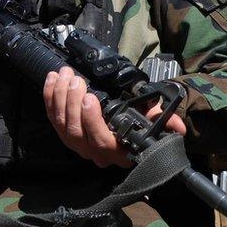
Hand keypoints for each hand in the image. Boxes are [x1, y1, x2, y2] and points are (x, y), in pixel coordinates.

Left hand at [42, 67, 184, 167]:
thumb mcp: (154, 122)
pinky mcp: (64, 133)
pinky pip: (52, 117)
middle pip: (75, 130)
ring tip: (64, 75)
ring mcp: (77, 144)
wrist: (126, 132)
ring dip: (59, 96)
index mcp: (117, 151)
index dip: (92, 120)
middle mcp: (94, 152)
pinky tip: (52, 80)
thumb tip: (177, 126)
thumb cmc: (140, 125)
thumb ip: (165, 123)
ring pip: (61, 123)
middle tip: (75, 79)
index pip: (101, 141)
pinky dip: (49, 97)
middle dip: (72, 101)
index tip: (91, 97)